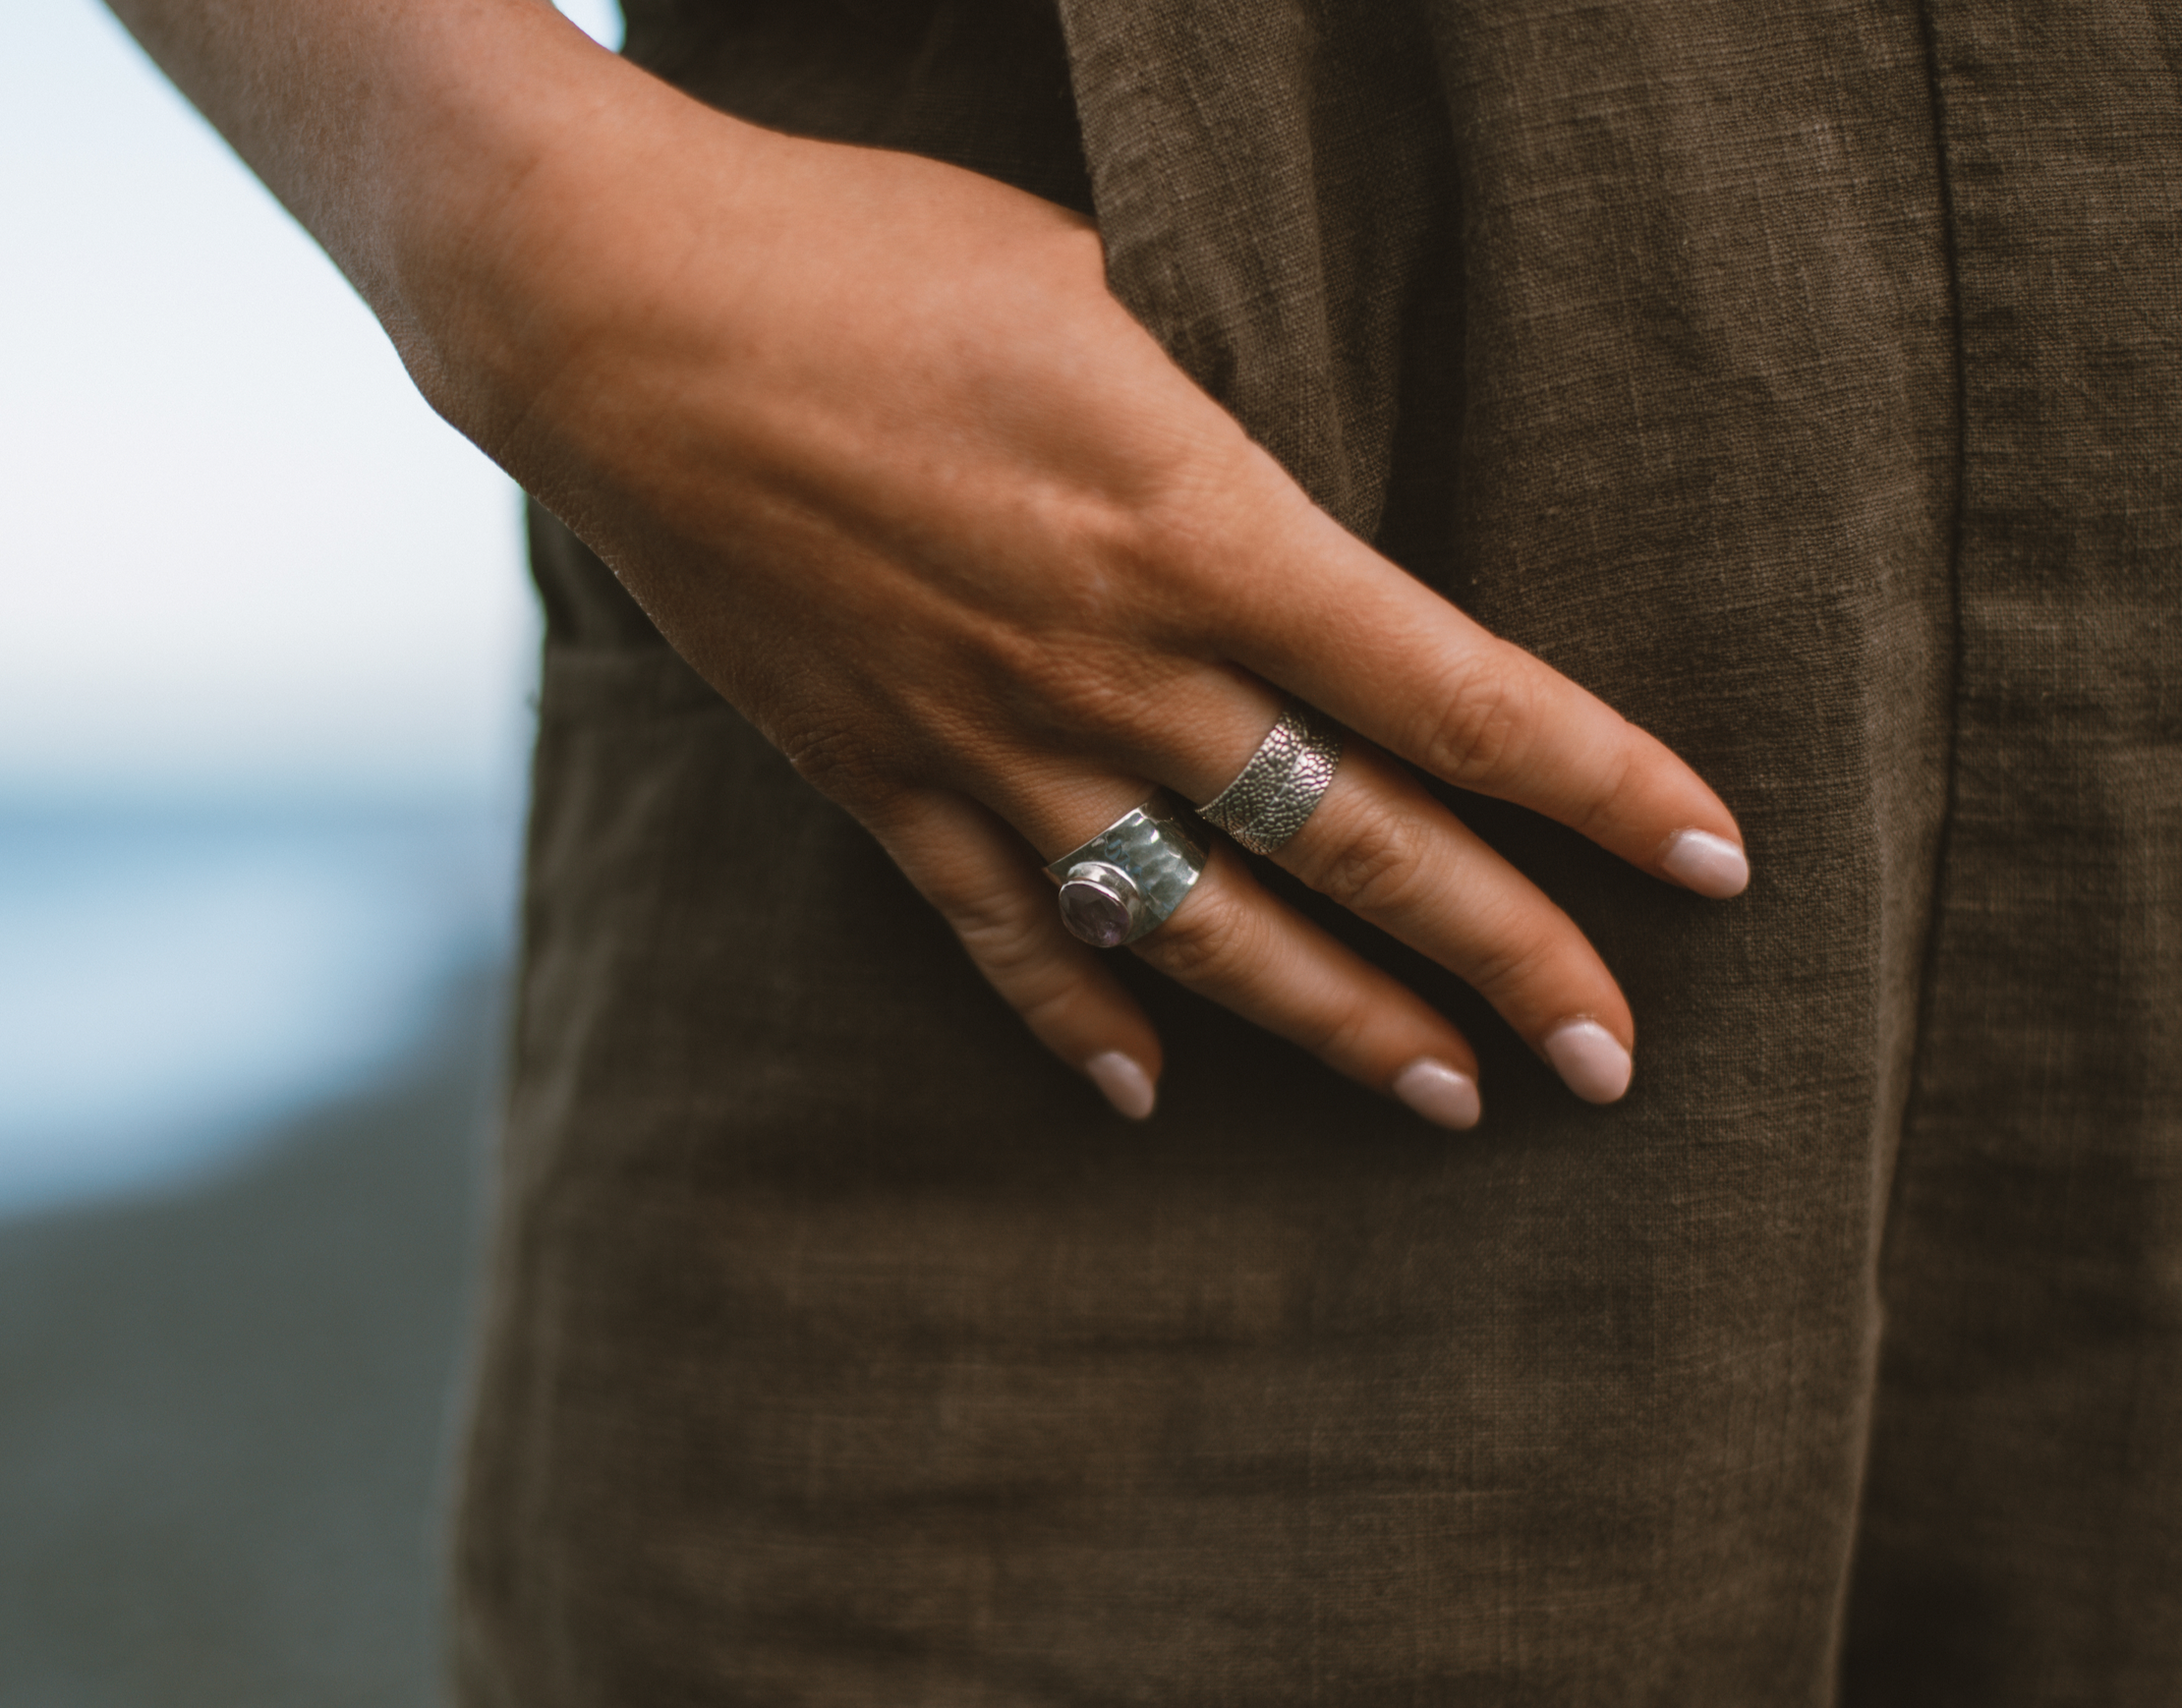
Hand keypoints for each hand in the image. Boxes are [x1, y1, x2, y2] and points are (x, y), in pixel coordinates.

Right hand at [389, 20, 1749, 1126]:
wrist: (613, 309)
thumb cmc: (870, 252)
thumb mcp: (1103, 284)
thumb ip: (1229, 432)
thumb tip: (1325, 523)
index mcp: (1196, 520)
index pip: (1453, 688)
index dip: (1600, 784)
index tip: (1714, 865)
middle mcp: (1112, 661)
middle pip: (1357, 842)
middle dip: (1508, 958)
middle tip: (1617, 1061)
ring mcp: (987, 740)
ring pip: (1201, 925)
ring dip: (1336, 1024)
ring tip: (1445, 1102)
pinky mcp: (874, 777)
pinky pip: (998, 934)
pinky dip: (1075, 1021)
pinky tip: (1144, 1098)